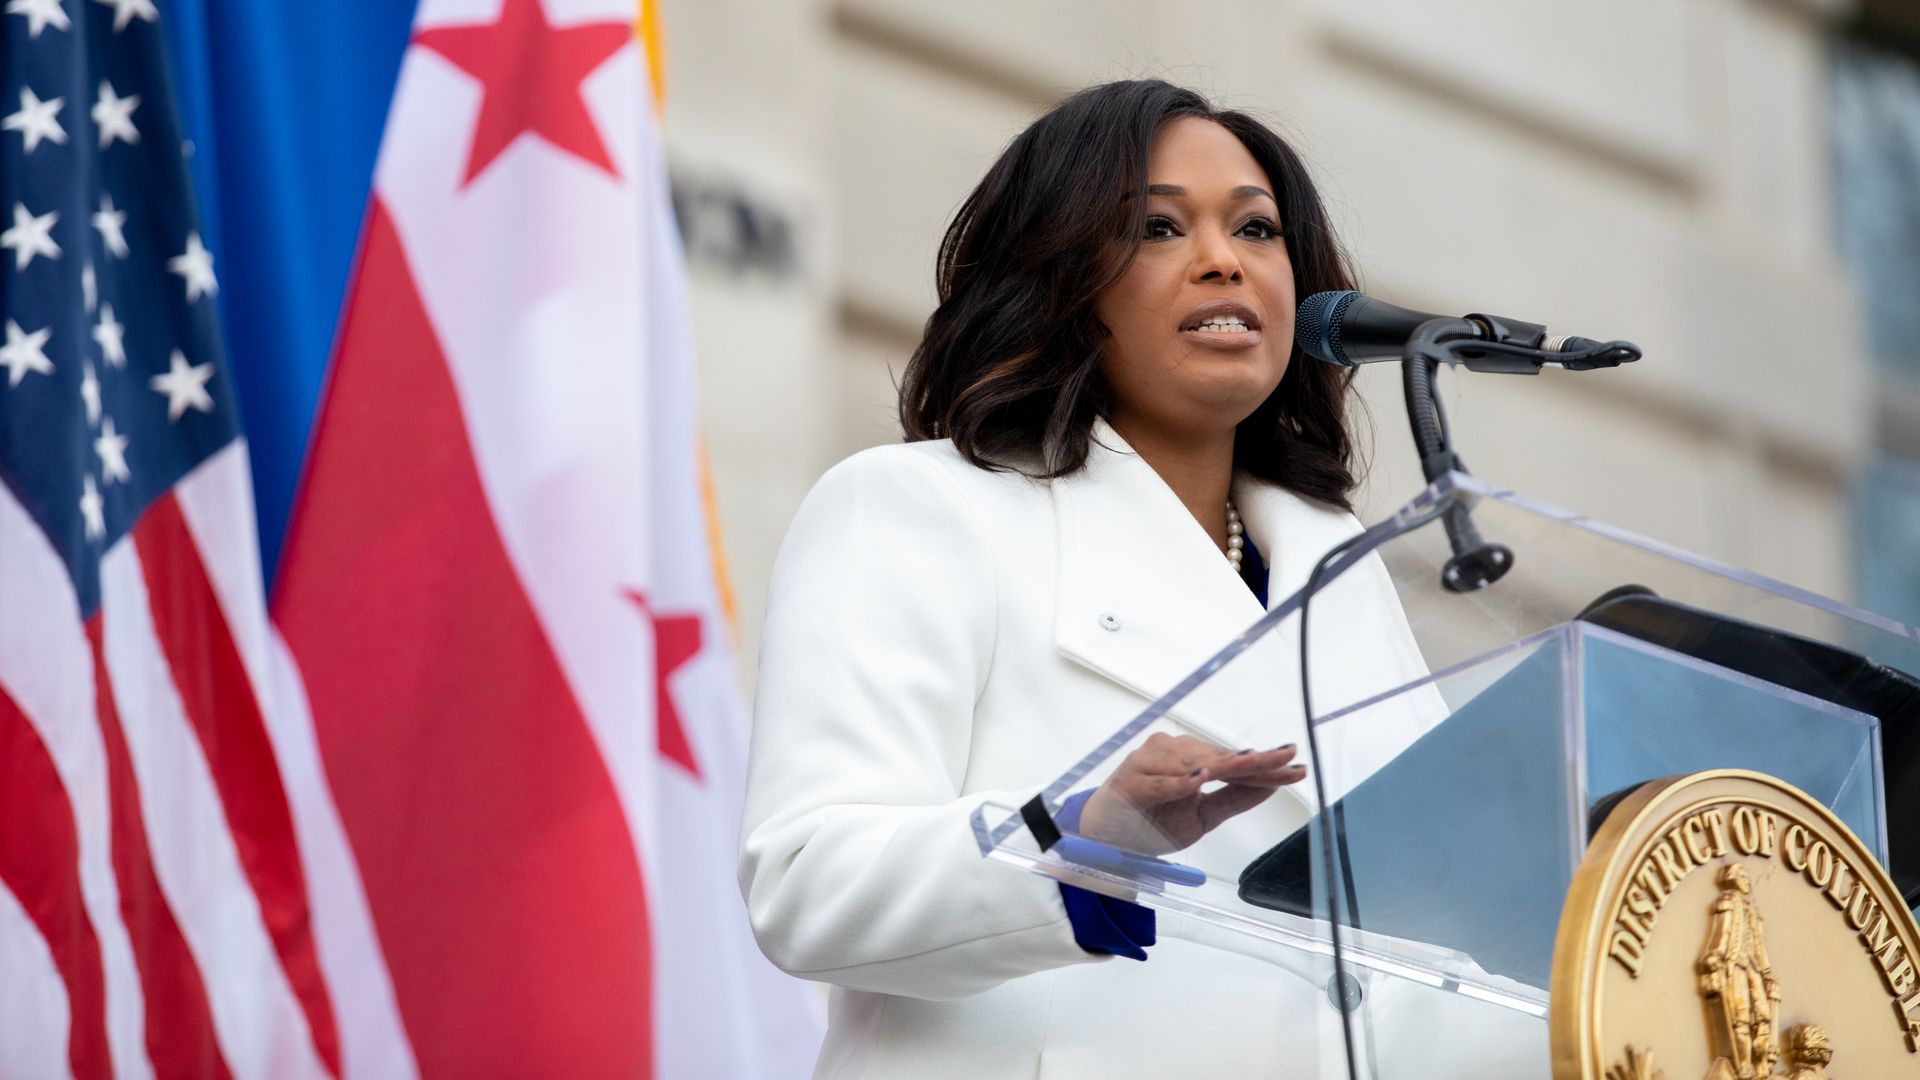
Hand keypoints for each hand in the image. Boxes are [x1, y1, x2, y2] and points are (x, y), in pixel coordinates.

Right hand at [1076, 733, 1306, 854]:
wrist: (1102, 836)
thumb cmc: (1149, 820)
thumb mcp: (1200, 817)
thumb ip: (1233, 800)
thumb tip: (1271, 787)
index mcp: (1192, 762)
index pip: (1236, 764)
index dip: (1267, 767)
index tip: (1297, 767)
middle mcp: (1172, 753)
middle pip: (1221, 758)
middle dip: (1256, 762)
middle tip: (1286, 761)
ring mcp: (1149, 763)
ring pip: (1193, 763)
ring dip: (1224, 763)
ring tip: (1254, 763)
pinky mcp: (1130, 782)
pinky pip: (1159, 781)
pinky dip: (1178, 781)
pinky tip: (1200, 779)